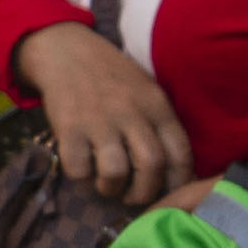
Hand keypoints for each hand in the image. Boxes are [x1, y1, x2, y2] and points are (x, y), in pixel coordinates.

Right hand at [14, 24, 192, 205]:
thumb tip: (176, 171)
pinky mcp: (69, 127)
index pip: (180, 153)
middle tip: (133, 195)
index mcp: (156, 106)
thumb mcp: (147, 91)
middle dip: (144, 193)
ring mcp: (99, 120)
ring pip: (115, 173)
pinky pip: (78, 169)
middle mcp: (131, 112)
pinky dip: (81, 177)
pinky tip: (82, 167)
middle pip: (151, 166)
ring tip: (106, 184)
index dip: (178, 182)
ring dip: (111, 188)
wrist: (67, 51)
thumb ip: (160, 125)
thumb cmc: (112, 78)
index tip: (168, 192)